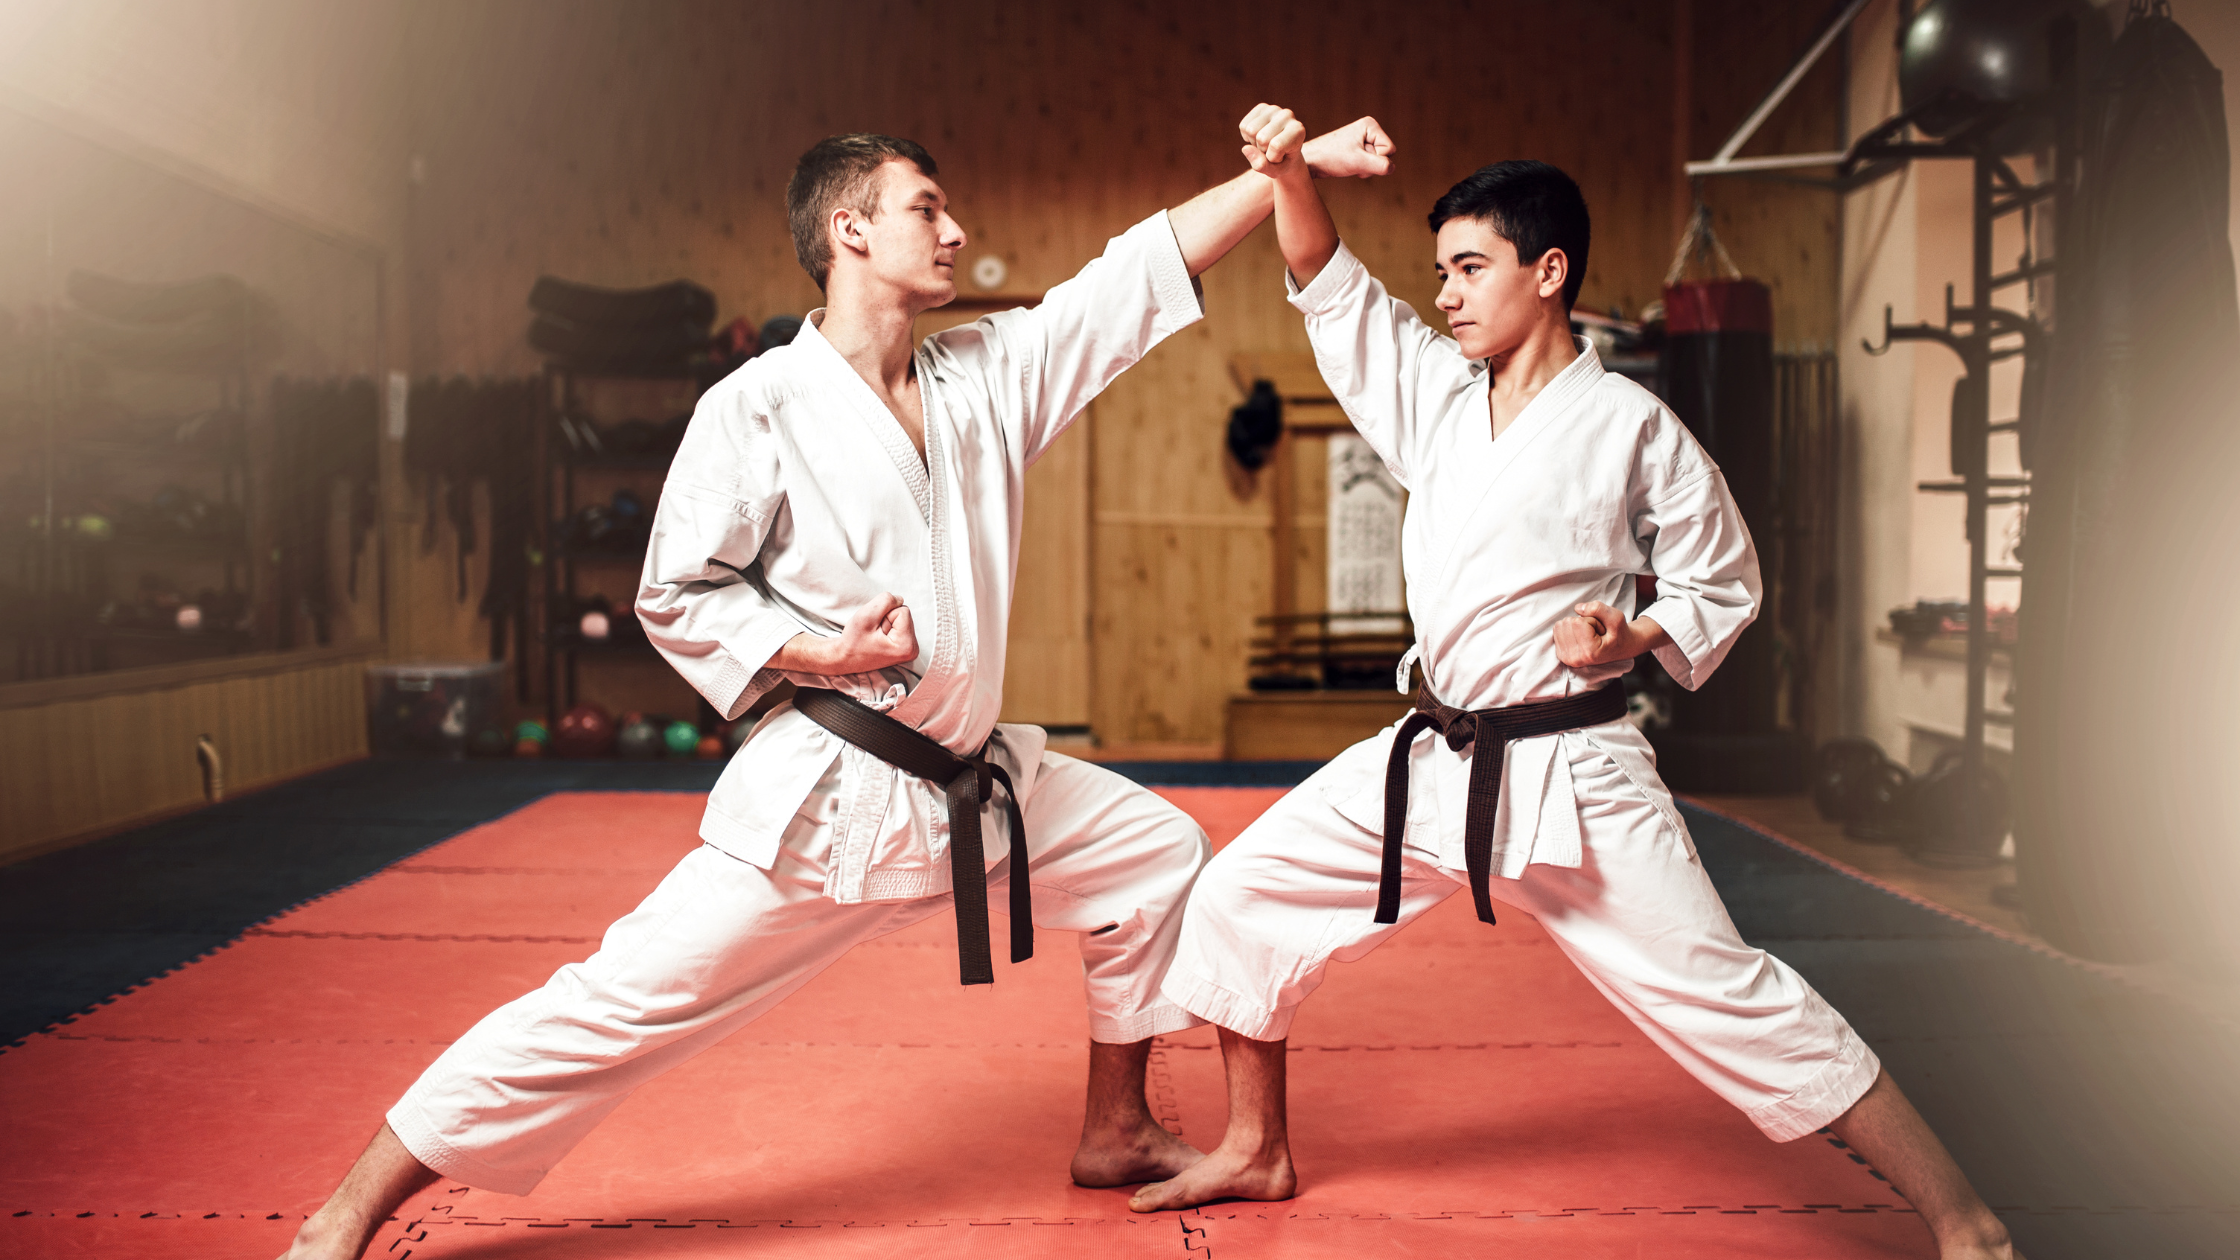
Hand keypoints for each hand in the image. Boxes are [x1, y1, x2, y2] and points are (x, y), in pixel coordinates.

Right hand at [780, 593, 917, 674]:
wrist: (840, 659)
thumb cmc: (850, 642)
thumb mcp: (866, 615)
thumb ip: (886, 600)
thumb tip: (899, 597)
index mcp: (906, 646)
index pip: (902, 609)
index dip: (884, 614)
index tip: (871, 631)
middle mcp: (911, 650)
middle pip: (902, 612)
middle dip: (885, 617)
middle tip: (870, 633)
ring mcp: (907, 650)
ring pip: (898, 616)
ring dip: (883, 621)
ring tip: (872, 636)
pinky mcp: (901, 647)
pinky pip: (896, 622)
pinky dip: (884, 626)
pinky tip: (875, 639)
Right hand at [1238, 103, 1309, 179]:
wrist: (1283, 152)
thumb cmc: (1282, 163)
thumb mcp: (1276, 171)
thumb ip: (1262, 166)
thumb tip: (1246, 149)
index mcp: (1298, 130)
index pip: (1276, 145)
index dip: (1273, 157)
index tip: (1281, 157)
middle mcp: (1288, 115)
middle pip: (1262, 138)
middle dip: (1263, 150)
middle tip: (1272, 150)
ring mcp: (1274, 109)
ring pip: (1250, 130)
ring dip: (1254, 143)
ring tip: (1266, 144)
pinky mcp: (1261, 108)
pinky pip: (1244, 126)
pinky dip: (1247, 136)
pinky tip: (1258, 136)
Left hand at [1303, 116, 1395, 179]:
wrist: (1310, 161)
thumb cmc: (1331, 158)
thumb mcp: (1358, 162)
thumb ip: (1379, 165)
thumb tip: (1392, 168)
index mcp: (1370, 125)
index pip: (1389, 149)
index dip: (1375, 158)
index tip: (1356, 156)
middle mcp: (1368, 129)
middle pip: (1385, 155)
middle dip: (1370, 163)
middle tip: (1352, 160)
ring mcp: (1363, 139)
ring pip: (1378, 161)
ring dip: (1365, 167)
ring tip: (1348, 162)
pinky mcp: (1358, 149)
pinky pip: (1370, 164)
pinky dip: (1361, 168)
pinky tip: (1348, 164)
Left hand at [1553, 601, 1663, 667]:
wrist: (1621, 648)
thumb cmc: (1619, 633)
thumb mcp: (1617, 618)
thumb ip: (1599, 609)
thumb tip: (1577, 608)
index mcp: (1589, 652)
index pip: (1578, 622)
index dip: (1592, 620)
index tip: (1602, 631)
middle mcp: (1575, 658)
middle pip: (1567, 622)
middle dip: (1583, 622)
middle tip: (1596, 633)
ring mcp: (1566, 658)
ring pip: (1560, 625)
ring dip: (1576, 626)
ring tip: (1590, 635)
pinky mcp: (1561, 655)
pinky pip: (1557, 630)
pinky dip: (1569, 629)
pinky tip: (1582, 638)